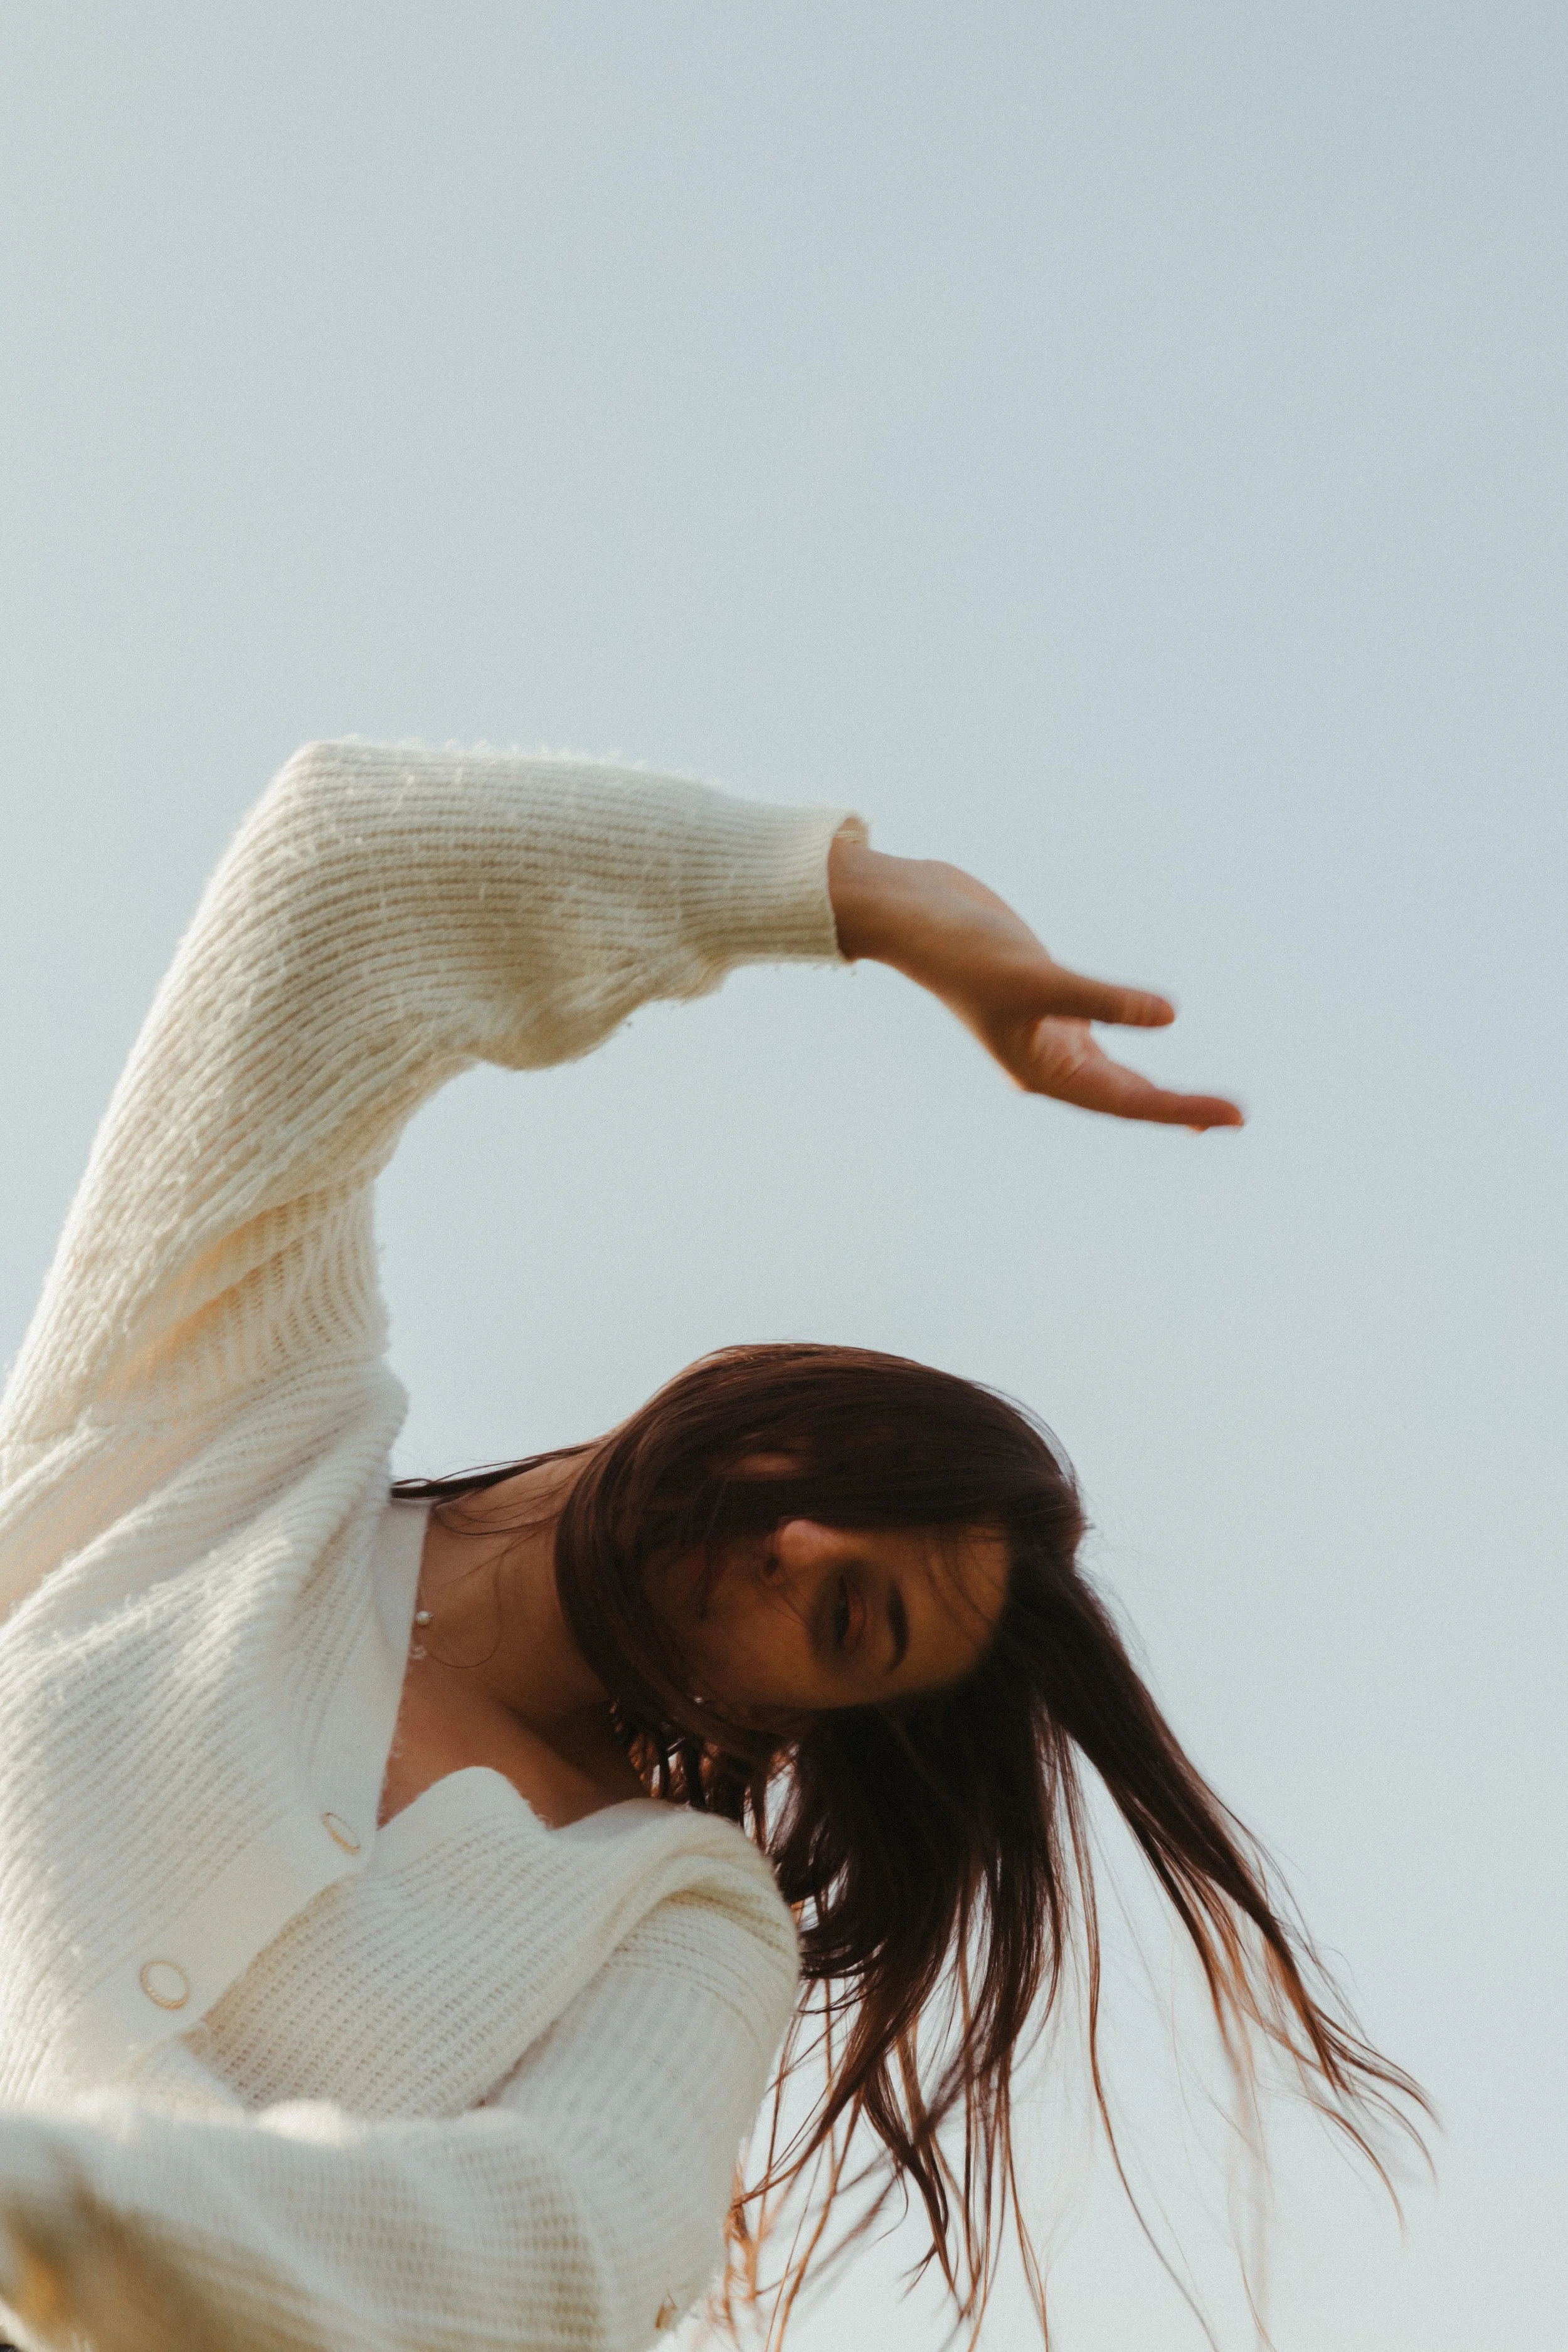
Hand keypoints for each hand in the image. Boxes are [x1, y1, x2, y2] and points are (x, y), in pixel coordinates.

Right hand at [827, 836, 1243, 1129]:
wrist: (915, 912)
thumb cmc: (964, 949)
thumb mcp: (1037, 976)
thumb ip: (1102, 998)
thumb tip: (1169, 1017)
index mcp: (1040, 1070)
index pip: (1127, 1099)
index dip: (1182, 1108)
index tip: (1234, 1116)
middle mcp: (1045, 1061)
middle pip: (1125, 1095)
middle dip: (1179, 1108)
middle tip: (1237, 1117)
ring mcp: (1046, 1031)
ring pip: (1114, 1072)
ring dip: (1157, 1088)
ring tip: (1205, 1106)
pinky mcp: (1047, 997)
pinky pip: (1101, 1035)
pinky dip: (1132, 1042)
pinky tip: (1153, 1038)